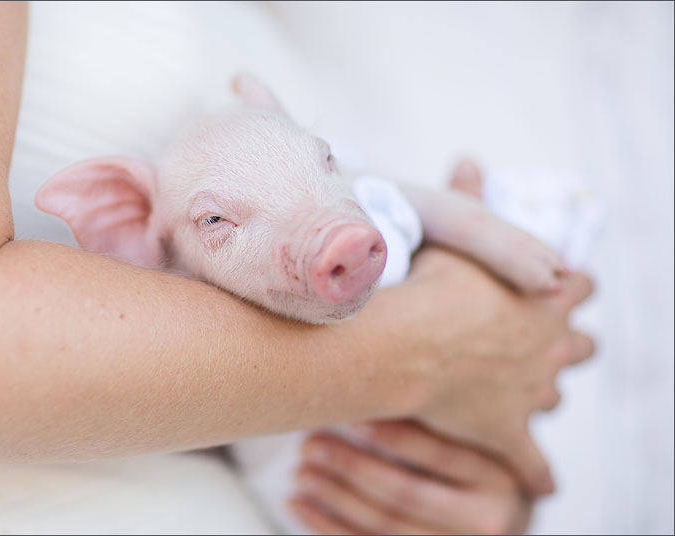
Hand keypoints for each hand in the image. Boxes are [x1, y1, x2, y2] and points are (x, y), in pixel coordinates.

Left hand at [290, 422, 530, 534]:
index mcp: (502, 476)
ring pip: (386, 524)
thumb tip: (374, 359)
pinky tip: (299, 504)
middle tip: (310, 443)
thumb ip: (441, 407)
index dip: (392, 435)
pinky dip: (328, 526)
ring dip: (335, 496)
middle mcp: (488, 519)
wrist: (494, 514)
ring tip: (302, 471)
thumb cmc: (476, 456)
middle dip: (352, 467)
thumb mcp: (476, 432)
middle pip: (407, 493)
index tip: (348, 412)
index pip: (440, 456)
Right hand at [357, 161, 593, 494]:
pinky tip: (540, 483)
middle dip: (567, 341)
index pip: (580, 284)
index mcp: (547, 295)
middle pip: (582, 344)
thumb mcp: (451, 231)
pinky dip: (535, 471)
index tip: (558, 286)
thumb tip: (469, 157)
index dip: (570, 285)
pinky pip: (531, 461)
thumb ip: (468, 198)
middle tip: (546, 341)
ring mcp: (533, 390)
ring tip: (527, 393)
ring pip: (555, 396)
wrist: (407, 344)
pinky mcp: (508, 429)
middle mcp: (551, 343)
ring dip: (543, 391)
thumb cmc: (430, 287)